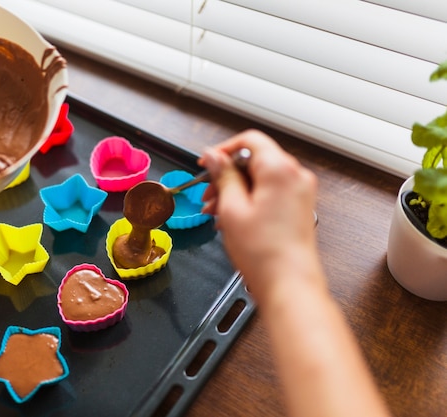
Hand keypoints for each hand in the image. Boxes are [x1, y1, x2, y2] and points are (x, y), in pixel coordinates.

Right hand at [199, 130, 319, 300]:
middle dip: (228, 174)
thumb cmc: (264, 252)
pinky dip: (250, 199)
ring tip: (216, 211)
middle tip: (208, 193)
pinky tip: (232, 218)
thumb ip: (224, 176)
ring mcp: (300, 193)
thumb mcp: (232, 208)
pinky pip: (270, 193)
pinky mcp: (299, 208)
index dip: (224, 150)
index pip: (250, 140)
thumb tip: (215, 156)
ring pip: (261, 178)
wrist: (289, 283)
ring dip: (236, 189)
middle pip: (255, 160)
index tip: (207, 164)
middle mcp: (295, 176)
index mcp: (280, 169)